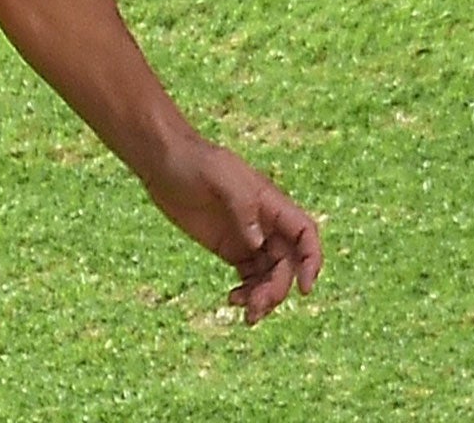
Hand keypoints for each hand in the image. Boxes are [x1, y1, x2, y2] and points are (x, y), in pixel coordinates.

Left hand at [142, 135, 322, 324]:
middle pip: (287, 263)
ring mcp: (248, 237)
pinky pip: (250, 277)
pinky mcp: (229, 249)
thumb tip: (258, 243)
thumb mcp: (219, 175)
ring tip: (246, 312)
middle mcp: (265, 223)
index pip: (305, 234)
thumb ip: (242, 206)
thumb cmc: (193, 160)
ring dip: (265, 297)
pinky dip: (248, 293)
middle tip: (256, 305)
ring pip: (270, 275)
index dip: (311, 260)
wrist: (162, 161)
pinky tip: (233, 300)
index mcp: (271, 203)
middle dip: (278, 288)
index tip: (304, 287)